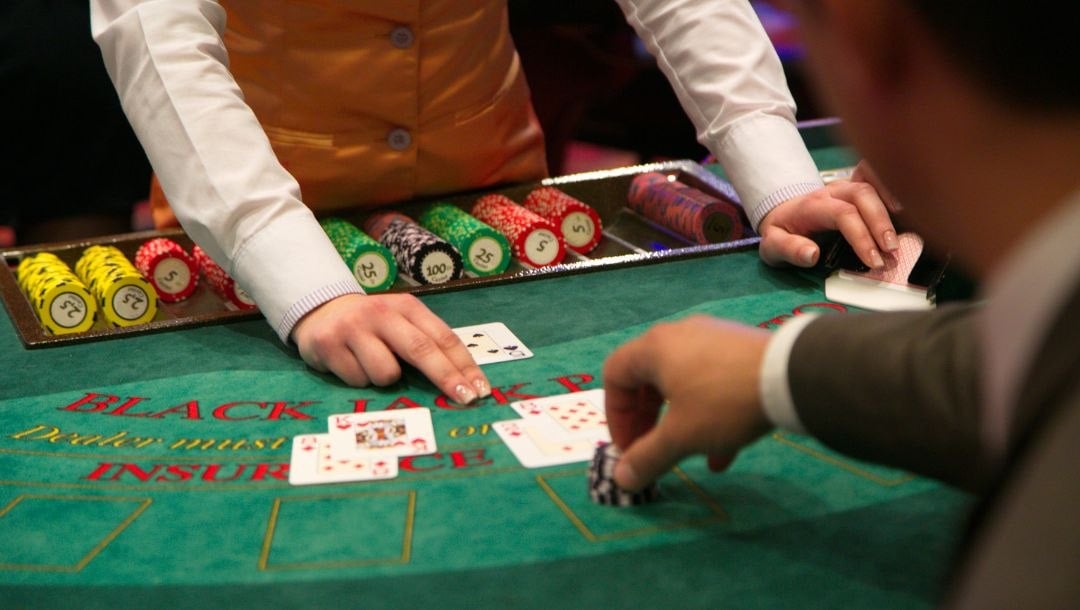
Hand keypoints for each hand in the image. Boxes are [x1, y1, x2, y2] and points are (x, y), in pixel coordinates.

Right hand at [291, 293, 489, 402]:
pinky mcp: (327, 344)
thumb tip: (462, 382)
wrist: (320, 311)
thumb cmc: (372, 326)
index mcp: (407, 307)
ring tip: (371, 364)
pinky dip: (358, 380)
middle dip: (447, 377)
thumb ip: (426, 344)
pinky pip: (357, 380)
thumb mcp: (401, 324)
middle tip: (466, 399)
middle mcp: (381, 313)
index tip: (480, 389)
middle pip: (421, 349)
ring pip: (385, 373)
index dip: (464, 365)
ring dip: (384, 379)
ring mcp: (353, 327)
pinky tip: (349, 363)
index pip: (443, 337)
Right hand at [602, 315, 772, 490]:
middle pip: (648, 379)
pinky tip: (725, 451)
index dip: (616, 415)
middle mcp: (679, 335)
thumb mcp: (681, 436)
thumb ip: (647, 458)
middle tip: (653, 450)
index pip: (615, 375)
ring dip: (681, 421)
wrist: (792, 375)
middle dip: (648, 421)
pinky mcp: (740, 348)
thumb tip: (621, 480)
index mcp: (654, 348)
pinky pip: (713, 380)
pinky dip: (710, 413)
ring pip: (684, 383)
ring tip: (691, 454)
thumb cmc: (722, 402)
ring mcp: (712, 338)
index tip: (628, 447)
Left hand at [758, 160, 900, 268]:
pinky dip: (894, 189)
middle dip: (882, 222)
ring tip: (908, 231)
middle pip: (864, 194)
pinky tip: (908, 209)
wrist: (782, 213)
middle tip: (892, 250)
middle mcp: (833, 190)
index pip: (843, 214)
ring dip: (893, 206)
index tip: (873, 260)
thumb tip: (811, 255)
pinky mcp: (859, 189)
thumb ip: (789, 250)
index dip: (861, 236)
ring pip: (875, 184)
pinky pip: (879, 179)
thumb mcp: (772, 245)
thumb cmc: (781, 230)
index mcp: (813, 204)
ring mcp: (848, 187)